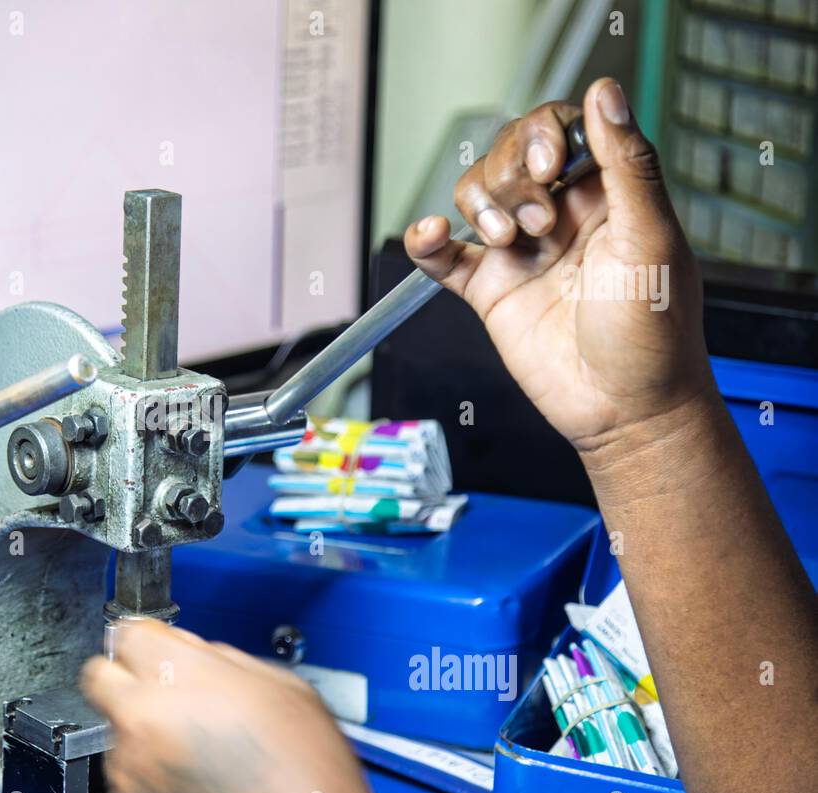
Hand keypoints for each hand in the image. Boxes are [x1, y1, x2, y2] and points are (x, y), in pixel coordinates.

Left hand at [81, 620, 386, 792]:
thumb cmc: (305, 775)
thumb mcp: (280, 686)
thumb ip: (223, 659)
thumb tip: (196, 653)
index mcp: (178, 675)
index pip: (126, 631)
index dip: (149, 639)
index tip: (157, 647)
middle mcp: (142, 718)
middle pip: (101, 674)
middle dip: (128, 677)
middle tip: (162, 691)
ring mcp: (131, 768)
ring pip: (117, 730)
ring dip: (146, 733)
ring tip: (198, 751)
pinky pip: (128, 777)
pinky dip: (153, 777)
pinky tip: (194, 780)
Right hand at [403, 78, 712, 453]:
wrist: (624, 409)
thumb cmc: (654, 332)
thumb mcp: (650, 236)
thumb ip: (626, 163)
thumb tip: (605, 93)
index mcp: (605, 194)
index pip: (560, 130)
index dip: (543, 136)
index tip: (549, 167)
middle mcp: (560, 216)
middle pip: (508, 155)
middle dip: (512, 178)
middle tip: (540, 224)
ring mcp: (521, 252)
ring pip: (474, 195)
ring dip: (480, 206)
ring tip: (509, 241)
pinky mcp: (489, 290)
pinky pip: (443, 255)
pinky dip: (427, 240)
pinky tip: (430, 235)